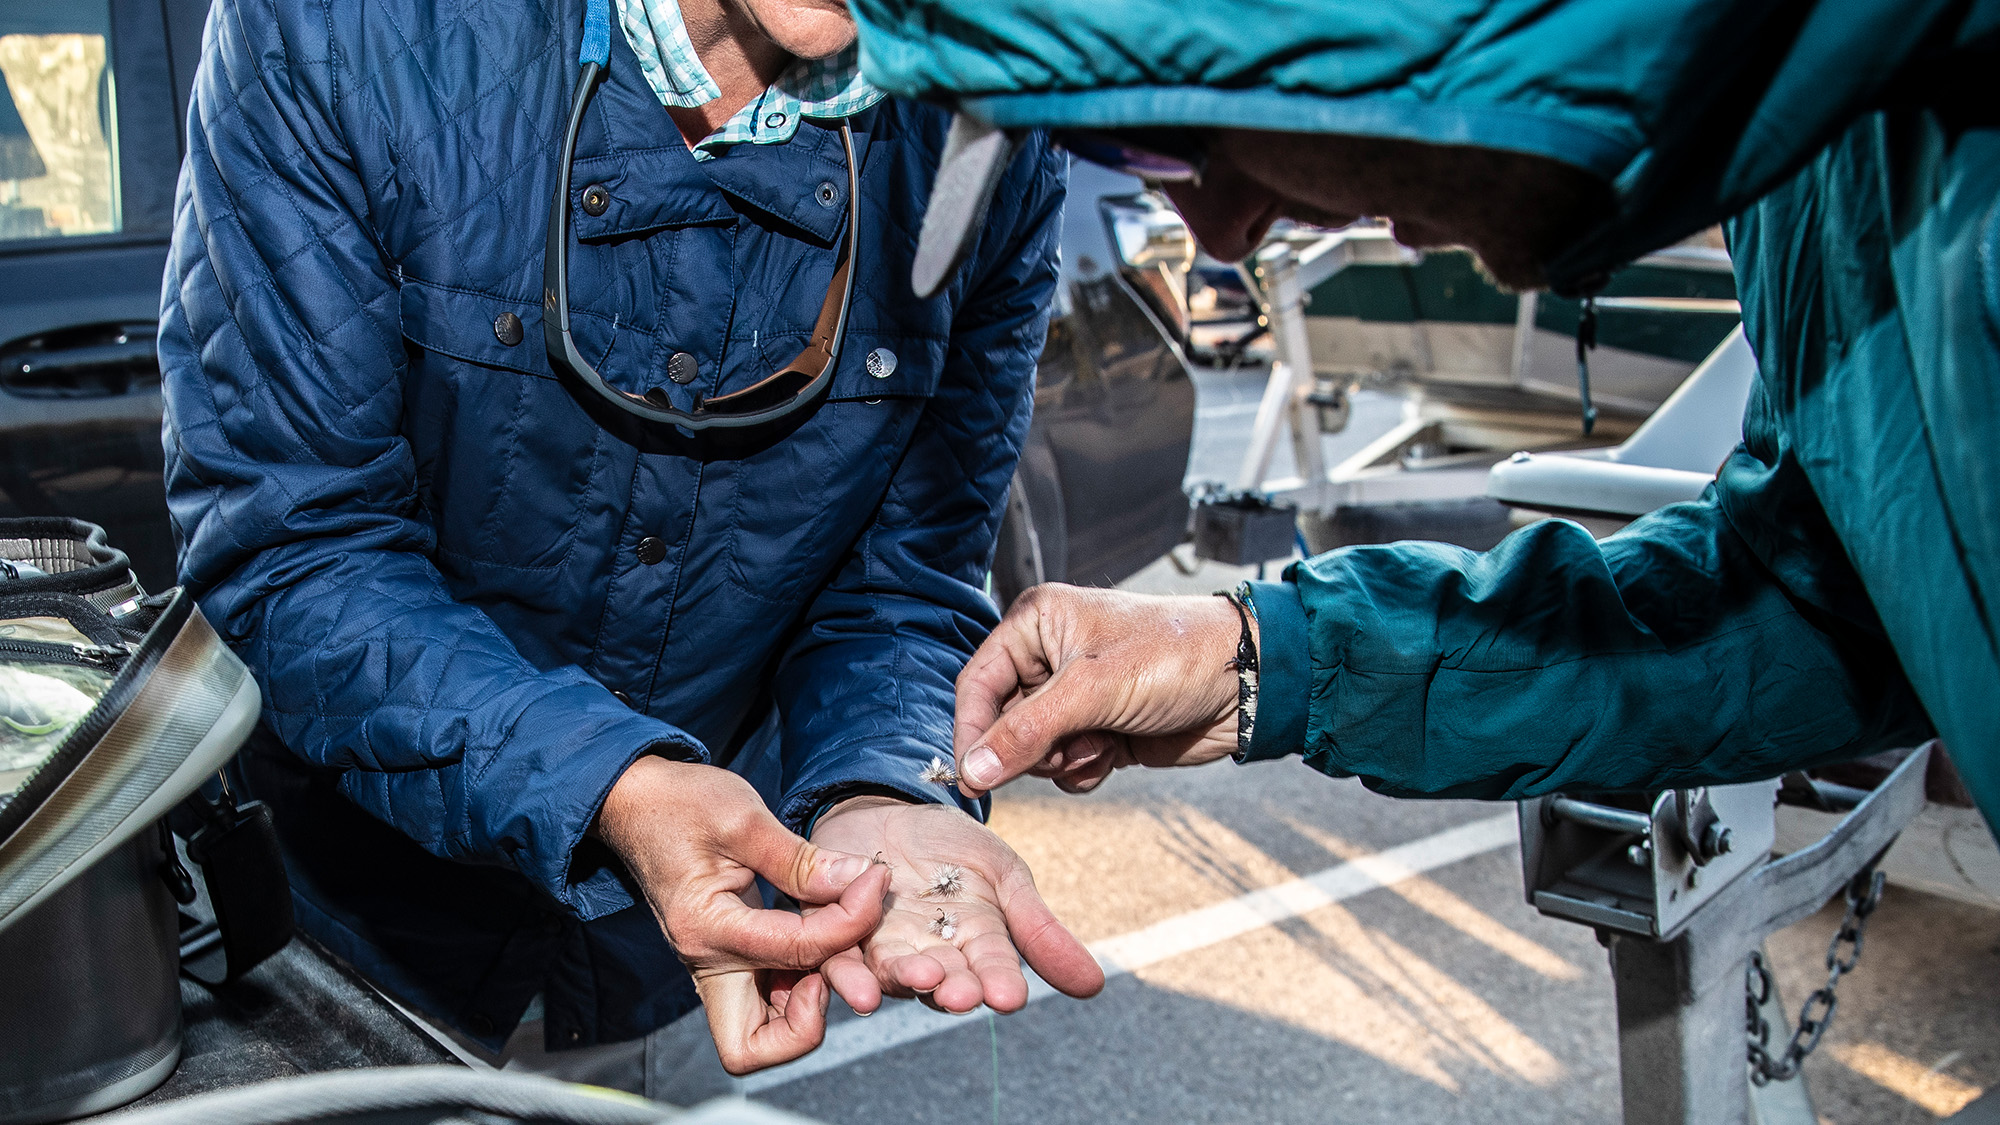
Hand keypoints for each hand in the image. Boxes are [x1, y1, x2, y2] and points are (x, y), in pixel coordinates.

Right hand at [596, 757, 891, 1073]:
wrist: (637, 802)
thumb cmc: (680, 803)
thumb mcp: (745, 819)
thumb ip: (802, 860)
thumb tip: (860, 881)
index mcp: (706, 927)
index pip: (796, 951)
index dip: (850, 923)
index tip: (873, 884)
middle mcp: (705, 961)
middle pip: (751, 1047)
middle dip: (809, 1022)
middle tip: (843, 971)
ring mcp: (713, 966)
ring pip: (761, 1032)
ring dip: (808, 1006)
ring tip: (840, 951)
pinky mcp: (726, 957)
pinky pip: (765, 998)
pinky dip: (800, 982)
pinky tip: (824, 940)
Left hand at [807, 796, 1102, 1014]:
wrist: (886, 810)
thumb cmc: (951, 847)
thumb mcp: (1005, 877)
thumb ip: (1039, 930)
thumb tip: (1095, 986)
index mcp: (975, 944)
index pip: (992, 970)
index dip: (999, 984)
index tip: (1009, 997)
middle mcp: (931, 955)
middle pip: (943, 979)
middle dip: (951, 987)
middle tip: (960, 993)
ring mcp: (883, 948)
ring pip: (893, 974)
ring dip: (904, 980)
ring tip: (919, 977)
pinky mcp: (837, 934)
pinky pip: (840, 960)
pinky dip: (847, 975)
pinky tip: (858, 985)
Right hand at [953, 585, 1249, 795]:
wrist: (1245, 685)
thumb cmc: (1174, 657)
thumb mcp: (1092, 690)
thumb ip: (1026, 732)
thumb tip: (972, 771)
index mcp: (1037, 624)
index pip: (978, 683)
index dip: (971, 731)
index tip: (970, 777)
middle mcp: (1050, 657)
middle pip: (1003, 723)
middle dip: (1033, 746)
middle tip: (1069, 743)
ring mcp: (1075, 698)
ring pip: (1032, 751)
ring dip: (1063, 759)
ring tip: (1101, 740)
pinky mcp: (1098, 731)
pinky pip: (1064, 766)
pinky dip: (1083, 769)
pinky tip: (1113, 753)